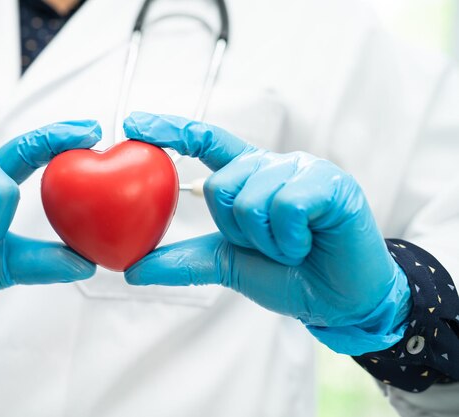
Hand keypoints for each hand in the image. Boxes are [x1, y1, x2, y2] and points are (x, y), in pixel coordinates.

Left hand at [123, 112, 411, 354]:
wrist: (338, 301)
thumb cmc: (288, 275)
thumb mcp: (227, 265)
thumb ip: (183, 261)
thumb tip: (131, 270)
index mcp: (249, 177)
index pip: (206, 142)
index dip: (171, 129)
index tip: (133, 122)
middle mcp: (272, 166)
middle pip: (220, 184)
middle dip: (235, 229)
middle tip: (267, 245)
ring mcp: (302, 170)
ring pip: (249, 197)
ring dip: (265, 239)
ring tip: (292, 246)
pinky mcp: (329, 183)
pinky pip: (284, 206)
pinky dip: (288, 240)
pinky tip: (307, 243)